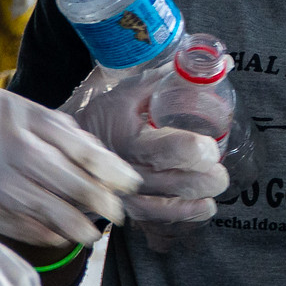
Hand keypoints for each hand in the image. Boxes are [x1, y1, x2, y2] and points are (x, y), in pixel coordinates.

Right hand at [0, 87, 141, 246]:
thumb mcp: (8, 105)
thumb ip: (49, 126)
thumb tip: (92, 151)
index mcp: (25, 119)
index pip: (82, 149)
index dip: (112, 170)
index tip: (130, 182)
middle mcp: (13, 150)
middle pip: (72, 182)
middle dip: (102, 201)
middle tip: (121, 212)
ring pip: (50, 209)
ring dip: (77, 224)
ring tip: (94, 233)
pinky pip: (22, 225)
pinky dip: (44, 234)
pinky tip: (59, 237)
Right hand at [67, 69, 226, 223]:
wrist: (66, 151)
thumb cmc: (103, 117)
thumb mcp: (127, 93)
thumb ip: (166, 79)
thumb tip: (213, 63)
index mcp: (131, 141)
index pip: (172, 150)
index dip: (198, 150)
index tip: (209, 145)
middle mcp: (129, 173)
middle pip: (178, 183)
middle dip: (207, 179)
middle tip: (218, 168)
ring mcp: (129, 197)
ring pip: (171, 208)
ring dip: (198, 202)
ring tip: (213, 192)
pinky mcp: (130, 211)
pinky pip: (160, 222)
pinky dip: (185, 218)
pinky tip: (202, 208)